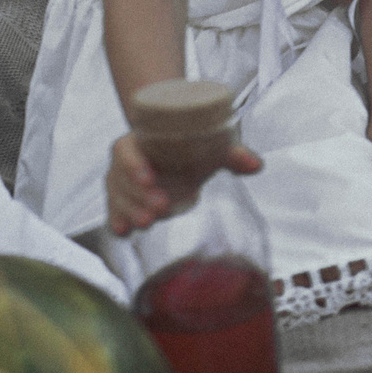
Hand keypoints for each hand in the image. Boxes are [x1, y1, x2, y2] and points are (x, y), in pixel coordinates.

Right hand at [106, 131, 261, 235]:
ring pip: (117, 197)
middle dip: (139, 194)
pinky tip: (123, 232)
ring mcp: (121, 184)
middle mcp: (124, 162)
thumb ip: (234, 155)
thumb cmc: (194, 147)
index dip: (134, 164)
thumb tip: (257, 165)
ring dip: (131, 210)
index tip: (150, 178)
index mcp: (139, 141)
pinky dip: (117, 221)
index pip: (126, 150)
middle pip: (121, 179)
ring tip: (149, 222)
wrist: (183, 155)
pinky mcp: (124, 202)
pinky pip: (115, 212)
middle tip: (161, 205)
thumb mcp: (212, 147)